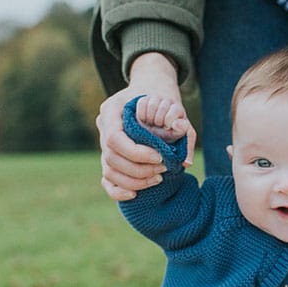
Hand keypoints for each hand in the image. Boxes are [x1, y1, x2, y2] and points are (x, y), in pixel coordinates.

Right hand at [96, 53, 197, 200]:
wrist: (150, 91)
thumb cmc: (162, 98)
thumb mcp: (173, 107)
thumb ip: (181, 129)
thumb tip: (184, 161)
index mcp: (111, 109)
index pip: (115, 139)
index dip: (136, 153)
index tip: (159, 157)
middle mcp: (103, 126)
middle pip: (111, 158)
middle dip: (139, 169)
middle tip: (163, 168)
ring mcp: (103, 144)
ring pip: (109, 171)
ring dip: (134, 180)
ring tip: (158, 177)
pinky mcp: (109, 158)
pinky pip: (106, 180)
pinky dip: (118, 191)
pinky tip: (135, 195)